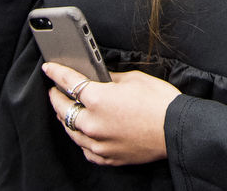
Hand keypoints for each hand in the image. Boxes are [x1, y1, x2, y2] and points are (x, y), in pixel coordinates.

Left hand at [44, 63, 178, 165]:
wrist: (176, 130)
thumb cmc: (160, 102)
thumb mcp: (135, 79)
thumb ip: (110, 78)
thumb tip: (100, 78)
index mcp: (98, 99)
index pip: (68, 82)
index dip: (56, 73)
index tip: (49, 69)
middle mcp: (93, 123)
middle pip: (63, 109)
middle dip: (56, 96)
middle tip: (55, 89)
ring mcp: (98, 143)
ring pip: (71, 131)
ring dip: (66, 118)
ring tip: (67, 109)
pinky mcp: (107, 157)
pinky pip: (84, 148)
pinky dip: (81, 138)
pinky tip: (83, 132)